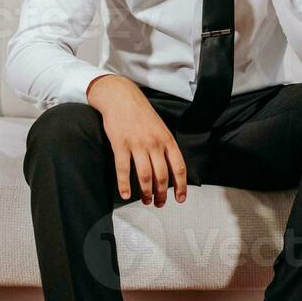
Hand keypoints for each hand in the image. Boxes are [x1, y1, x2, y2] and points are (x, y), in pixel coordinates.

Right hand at [86, 74, 188, 205]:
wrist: (121, 97)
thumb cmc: (140, 113)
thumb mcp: (160, 127)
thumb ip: (165, 147)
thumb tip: (169, 168)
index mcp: (166, 140)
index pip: (179, 167)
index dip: (181, 186)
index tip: (180, 198)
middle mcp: (154, 143)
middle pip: (162, 175)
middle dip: (162, 193)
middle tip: (159, 203)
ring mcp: (137, 144)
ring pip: (145, 175)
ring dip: (146, 192)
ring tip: (145, 200)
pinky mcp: (120, 144)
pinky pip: (123, 169)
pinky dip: (124, 185)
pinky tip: (125, 194)